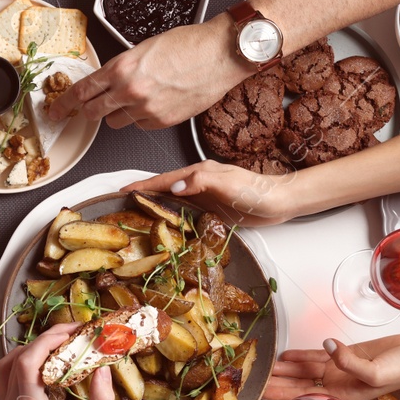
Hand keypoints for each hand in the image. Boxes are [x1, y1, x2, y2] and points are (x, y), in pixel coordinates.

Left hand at [0, 325, 114, 399]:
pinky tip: (46, 363)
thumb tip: (103, 368)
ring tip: (57, 345)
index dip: (45, 341)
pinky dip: (23, 362)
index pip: (26, 364)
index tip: (70, 332)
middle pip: (15, 360)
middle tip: (70, 334)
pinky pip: (7, 377)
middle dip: (42, 341)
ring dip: (29, 350)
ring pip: (5, 366)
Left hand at [51, 16, 243, 128]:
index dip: (64, 103)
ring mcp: (146, 109)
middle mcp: (130, 91)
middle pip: (93, 112)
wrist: (221, 53)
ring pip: (116, 122)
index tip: (56, 110)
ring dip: (119, 113)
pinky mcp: (163, 122)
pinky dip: (142, 117)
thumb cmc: (188, 44)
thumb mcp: (144, 48)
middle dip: (89, 111)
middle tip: (90, 108)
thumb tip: (106, 80)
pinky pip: (140, 125)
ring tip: (138, 96)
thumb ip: (121, 67)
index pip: (81, 91)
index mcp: (121, 68)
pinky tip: (157, 101)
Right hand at [123, 162, 298, 226]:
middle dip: (142, 195)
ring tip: (136, 218)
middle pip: (163, 189)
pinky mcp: (210, 210)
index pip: (162, 179)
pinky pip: (184, 213)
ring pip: (172, 202)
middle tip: (122, 207)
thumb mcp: (226, 182)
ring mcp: (203, 197)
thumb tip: (172, 188)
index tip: (121, 191)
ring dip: (154, 207)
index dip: (141, 185)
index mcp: (198, 173)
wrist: (278, 202)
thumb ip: (199, 181)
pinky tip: (165, 227)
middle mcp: (197, 183)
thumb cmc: (254, 191)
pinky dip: (170, 218)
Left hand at [267, 335, 399, 399]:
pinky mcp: (343, 354)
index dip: (279, 396)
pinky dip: (299, 355)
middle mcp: (335, 384)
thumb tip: (328, 347)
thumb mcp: (376, 372)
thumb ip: (349, 363)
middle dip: (273, 382)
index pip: (301, 397)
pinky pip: (316, 355)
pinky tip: (284, 355)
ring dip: (282, 368)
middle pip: (296, 384)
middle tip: (248, 379)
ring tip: (259, 365)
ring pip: (303, 369)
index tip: (258, 395)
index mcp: (341, 395)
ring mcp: (338, 369)